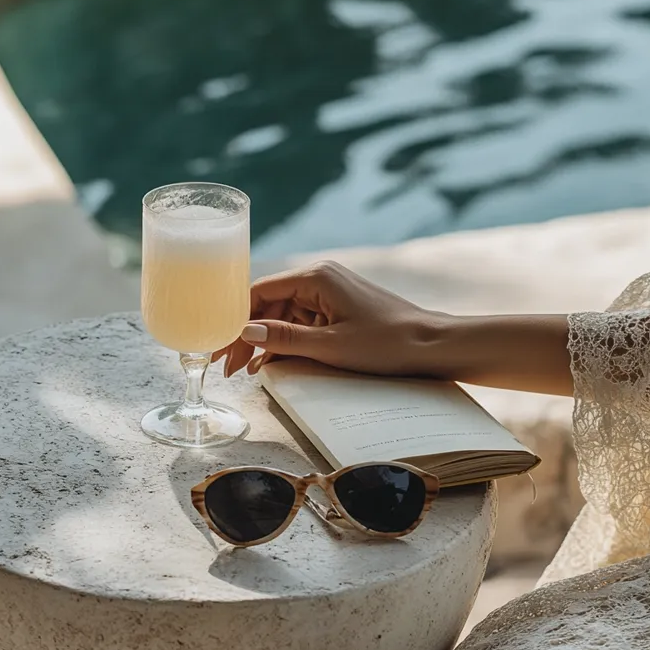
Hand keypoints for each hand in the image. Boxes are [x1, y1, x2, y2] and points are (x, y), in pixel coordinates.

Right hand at [214, 261, 451, 377]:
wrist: (433, 346)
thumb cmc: (387, 343)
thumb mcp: (329, 345)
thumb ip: (283, 338)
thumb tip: (244, 333)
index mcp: (315, 277)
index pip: (258, 293)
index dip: (233, 321)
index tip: (217, 346)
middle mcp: (320, 278)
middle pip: (268, 305)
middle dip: (246, 336)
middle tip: (228, 367)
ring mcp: (330, 293)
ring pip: (283, 316)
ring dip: (265, 342)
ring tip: (246, 371)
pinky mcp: (339, 309)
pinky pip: (303, 323)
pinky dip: (287, 342)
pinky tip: (272, 364)